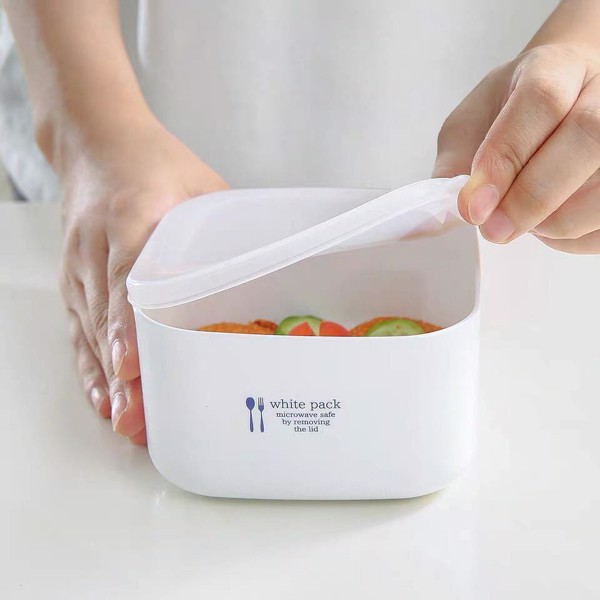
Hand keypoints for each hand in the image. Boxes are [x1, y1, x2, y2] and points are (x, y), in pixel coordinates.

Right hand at [59, 119, 228, 443]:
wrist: (96, 142)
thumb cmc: (153, 161)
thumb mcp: (200, 186)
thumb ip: (224, 232)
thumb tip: (265, 277)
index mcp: (132, 215)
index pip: (126, 279)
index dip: (127, 327)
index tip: (133, 366)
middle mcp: (97, 245)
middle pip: (104, 318)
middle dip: (120, 373)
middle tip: (137, 419)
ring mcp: (80, 265)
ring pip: (89, 331)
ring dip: (107, 380)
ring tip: (127, 422)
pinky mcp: (73, 278)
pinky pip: (77, 328)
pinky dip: (90, 365)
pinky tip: (105, 396)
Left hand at [434, 43, 599, 253]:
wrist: (562, 102)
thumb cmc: (509, 116)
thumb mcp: (469, 127)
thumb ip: (454, 164)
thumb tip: (438, 215)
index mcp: (555, 68)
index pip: (541, 101)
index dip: (505, 158)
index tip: (473, 205)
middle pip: (589, 138)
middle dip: (532, 197)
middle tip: (493, 229)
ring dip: (555, 222)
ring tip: (520, 223)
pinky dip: (575, 238)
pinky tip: (548, 227)